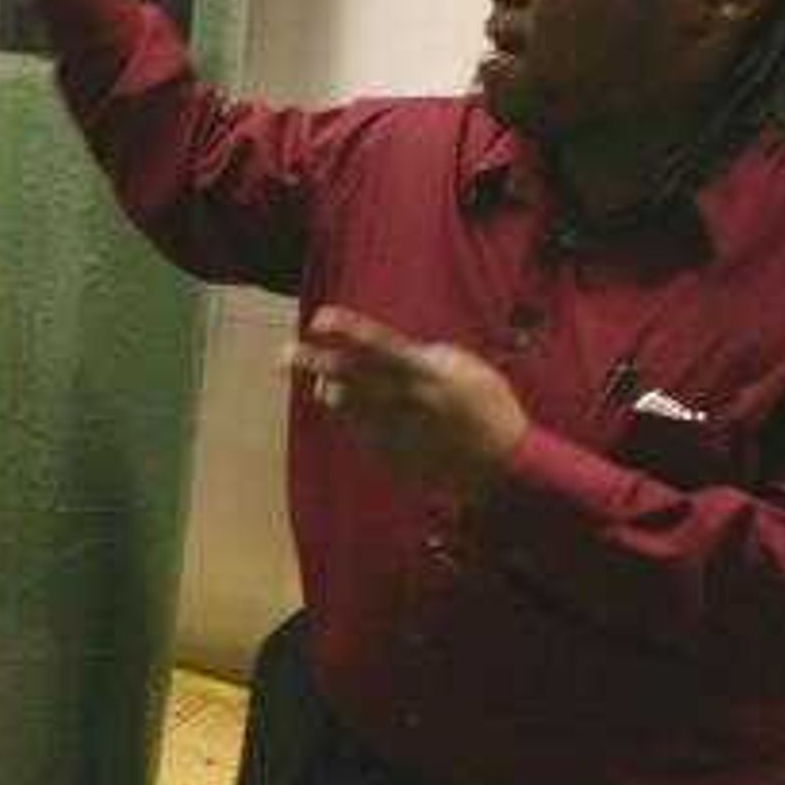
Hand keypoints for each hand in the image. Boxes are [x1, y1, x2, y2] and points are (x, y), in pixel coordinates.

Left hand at [283, 305, 528, 500]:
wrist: (502, 466)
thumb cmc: (489, 406)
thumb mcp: (466, 368)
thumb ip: (424, 356)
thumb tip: (388, 354)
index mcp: (426, 373)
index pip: (377, 345)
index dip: (346, 329)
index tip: (319, 317)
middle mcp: (403, 400)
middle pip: (345, 376)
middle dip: (310, 362)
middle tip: (283, 354)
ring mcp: (394, 430)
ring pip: (343, 405)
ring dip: (330, 389)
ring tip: (325, 381)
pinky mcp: (389, 453)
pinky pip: (356, 429)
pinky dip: (351, 415)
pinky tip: (357, 408)